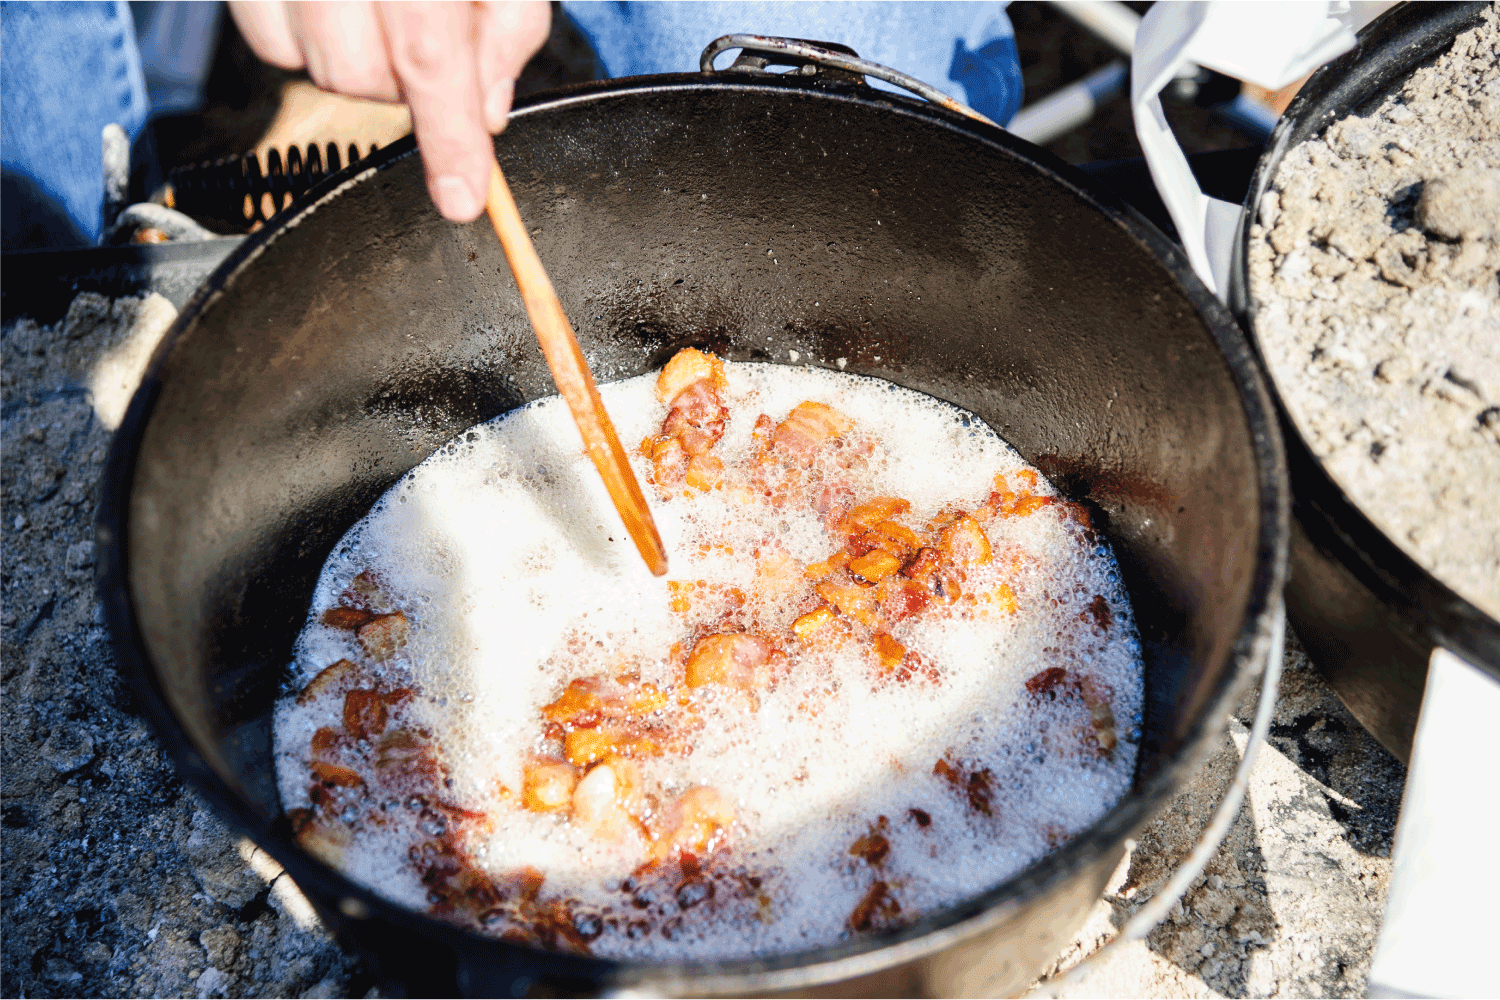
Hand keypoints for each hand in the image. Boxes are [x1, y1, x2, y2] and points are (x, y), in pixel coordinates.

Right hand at [229, 1, 550, 221]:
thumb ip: (508, 26)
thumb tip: (487, 113)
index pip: (430, 55)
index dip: (448, 137)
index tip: (462, 198)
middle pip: (364, 75)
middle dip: (408, 84)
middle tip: (432, 33)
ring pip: (311, 66)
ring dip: (359, 61)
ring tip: (384, 5)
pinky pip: (268, 42)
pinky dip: (306, 38)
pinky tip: (335, 0)